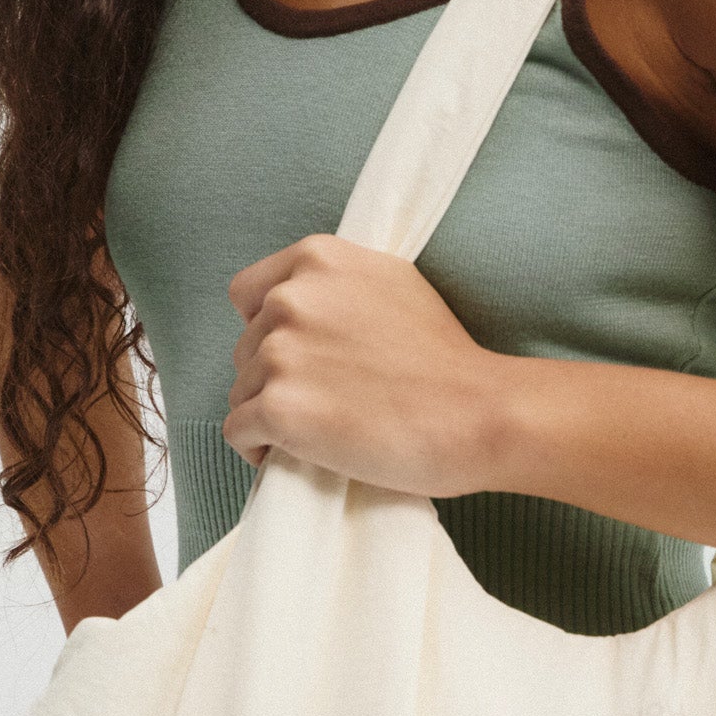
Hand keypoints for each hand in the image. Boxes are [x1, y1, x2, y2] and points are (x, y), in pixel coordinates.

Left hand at [222, 234, 502, 497]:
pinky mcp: (278, 407)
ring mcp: (281, 352)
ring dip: (270, 415)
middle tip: (327, 401)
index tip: (300, 356)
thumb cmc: (446, 360)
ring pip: (241, 392)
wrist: (477, 414)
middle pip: (246, 347)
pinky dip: (258, 449)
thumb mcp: (394, 284)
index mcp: (317, 260)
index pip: (248, 294)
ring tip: (321, 432)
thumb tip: (301, 303)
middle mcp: (290, 298)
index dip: (267, 329)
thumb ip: (338, 285)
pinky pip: (238, 432)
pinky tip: (297, 455)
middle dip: (275, 376)